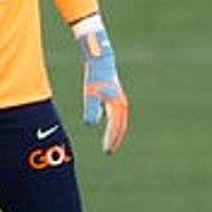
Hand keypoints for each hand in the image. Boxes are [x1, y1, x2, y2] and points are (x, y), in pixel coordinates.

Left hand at [77, 23, 128, 154]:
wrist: (101, 60)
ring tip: (109, 143)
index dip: (112, 140)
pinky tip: (106, 124)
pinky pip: (116, 115)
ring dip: (115, 132)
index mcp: (118, 105)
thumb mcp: (91, 92)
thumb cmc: (95, 75)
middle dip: (115, 139)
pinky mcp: (115, 96)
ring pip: (119, 121)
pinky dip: (113, 123)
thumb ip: (92, 108)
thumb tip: (91, 124)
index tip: (107, 151)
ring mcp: (119, 100)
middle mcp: (121, 104)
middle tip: (109, 151)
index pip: (117, 127)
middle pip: (120, 126)